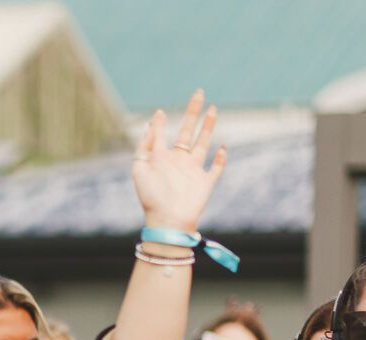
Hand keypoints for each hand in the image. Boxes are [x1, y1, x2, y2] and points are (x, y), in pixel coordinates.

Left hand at [132, 89, 227, 232]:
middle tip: (199, 92)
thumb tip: (154, 120)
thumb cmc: (150, 196)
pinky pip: (216, 169)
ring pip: (204, 144)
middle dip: (193, 112)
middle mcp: (180, 161)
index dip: (162, 122)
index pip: (164, 134)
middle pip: (188, 131)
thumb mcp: (141, 166)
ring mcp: (194, 171)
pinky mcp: (206, 183)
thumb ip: (147, 143)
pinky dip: (221, 159)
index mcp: (163, 158)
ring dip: (209, 126)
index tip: (161, 112)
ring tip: (212, 109)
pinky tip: (223, 148)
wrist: (167, 220)